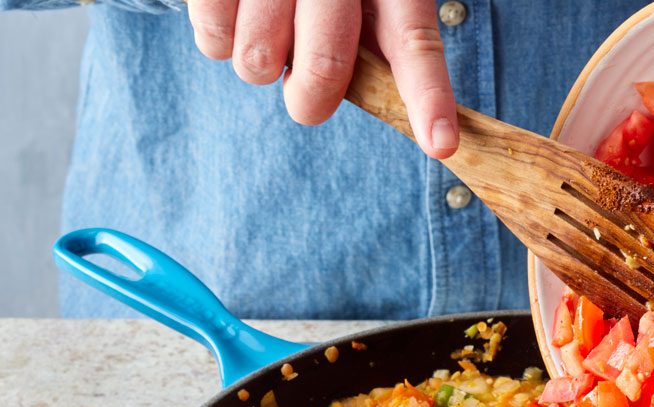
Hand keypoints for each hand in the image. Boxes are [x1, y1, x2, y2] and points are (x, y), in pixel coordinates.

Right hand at [186, 0, 459, 158]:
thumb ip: (375, 44)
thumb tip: (351, 107)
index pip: (414, 44)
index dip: (429, 98)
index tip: (441, 145)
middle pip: (324, 68)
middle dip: (310, 99)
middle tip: (305, 92)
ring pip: (258, 62)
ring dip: (261, 64)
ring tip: (268, 27)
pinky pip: (212, 40)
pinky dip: (220, 41)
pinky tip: (237, 14)